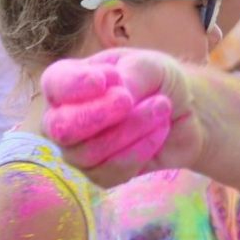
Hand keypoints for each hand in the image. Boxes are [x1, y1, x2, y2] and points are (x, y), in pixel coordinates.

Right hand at [41, 49, 202, 183]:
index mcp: (69, 80)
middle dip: (98, 115)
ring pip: (87, 154)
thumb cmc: (159, 82)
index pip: (54, 84)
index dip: (75, 85)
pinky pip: (108, 173)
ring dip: (128, 131)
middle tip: (128, 101)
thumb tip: (115, 93)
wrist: (185, 115)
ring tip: (160, 108)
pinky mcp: (99, 174)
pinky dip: (138, 152)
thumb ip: (131, 74)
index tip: (106, 80)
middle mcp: (65, 116)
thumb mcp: (151, 66)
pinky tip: (158, 132)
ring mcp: (78, 149)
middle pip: (61, 127)